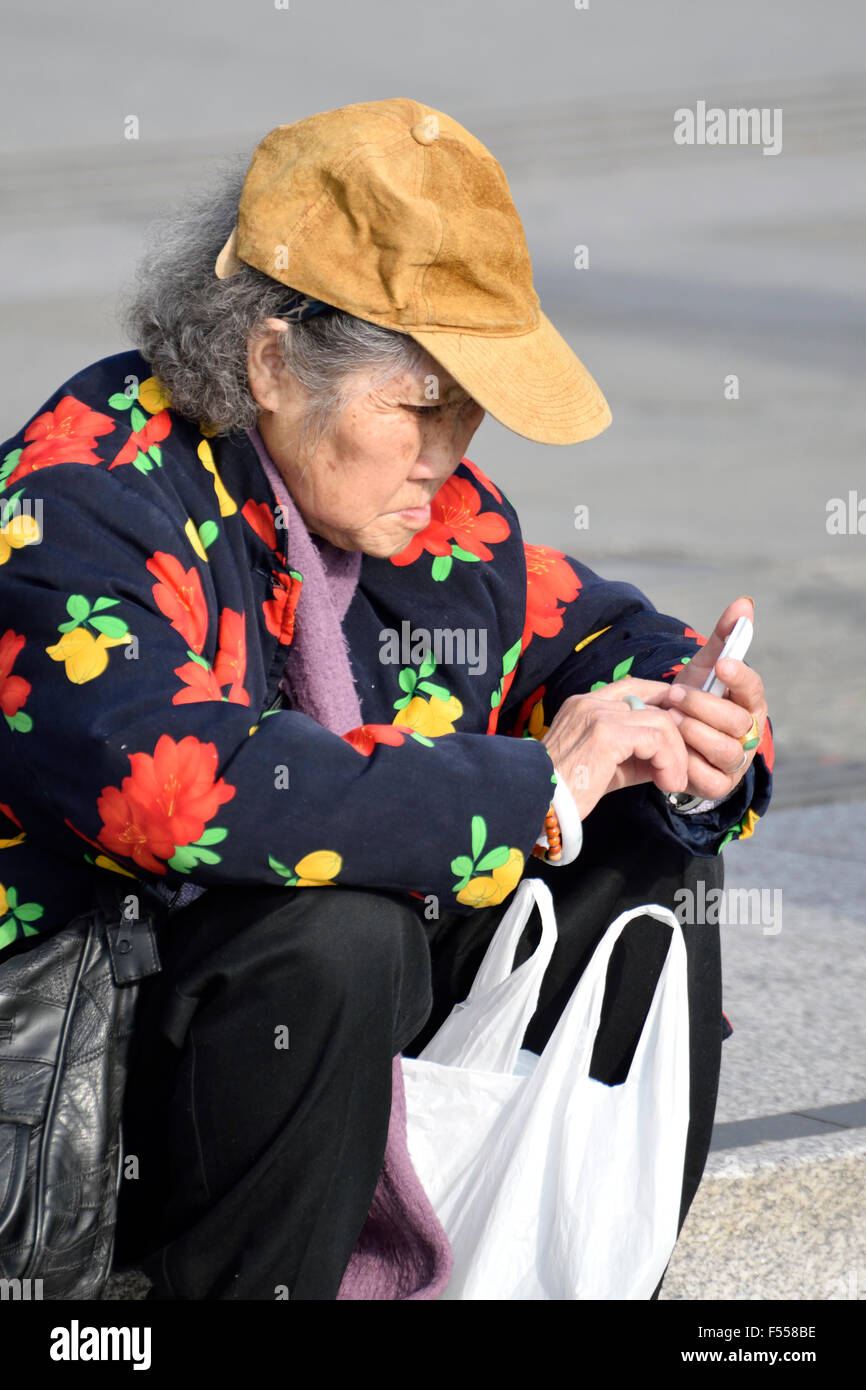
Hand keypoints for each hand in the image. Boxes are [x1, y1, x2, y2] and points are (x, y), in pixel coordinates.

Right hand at [541, 677, 689, 820]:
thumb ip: (636, 752)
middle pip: (653, 704)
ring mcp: (597, 715)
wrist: (539, 803)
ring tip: (673, 782)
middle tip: (679, 772)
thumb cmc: (568, 790)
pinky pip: (655, 740)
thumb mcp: (607, 765)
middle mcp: (590, 702)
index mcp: (584, 704)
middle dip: (677, 737)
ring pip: (661, 721)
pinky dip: (669, 762)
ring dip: (676, 755)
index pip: (633, 687)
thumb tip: (671, 756)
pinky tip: (666, 783)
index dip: (663, 701)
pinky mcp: (605, 734)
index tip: (680, 729)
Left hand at [663, 596, 767, 800]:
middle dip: (704, 706)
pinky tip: (670, 750)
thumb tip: (744, 602)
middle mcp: (747, 734)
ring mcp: (734, 763)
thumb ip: (723, 638)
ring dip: (695, 734)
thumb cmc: (695, 699)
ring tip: (671, 719)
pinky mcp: (717, 785)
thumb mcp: (703, 669)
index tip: (722, 664)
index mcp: (748, 704)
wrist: (674, 740)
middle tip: (675, 694)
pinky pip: (707, 779)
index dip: (741, 678)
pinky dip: (687, 764)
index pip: (754, 691)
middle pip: (736, 722)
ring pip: (725, 751)